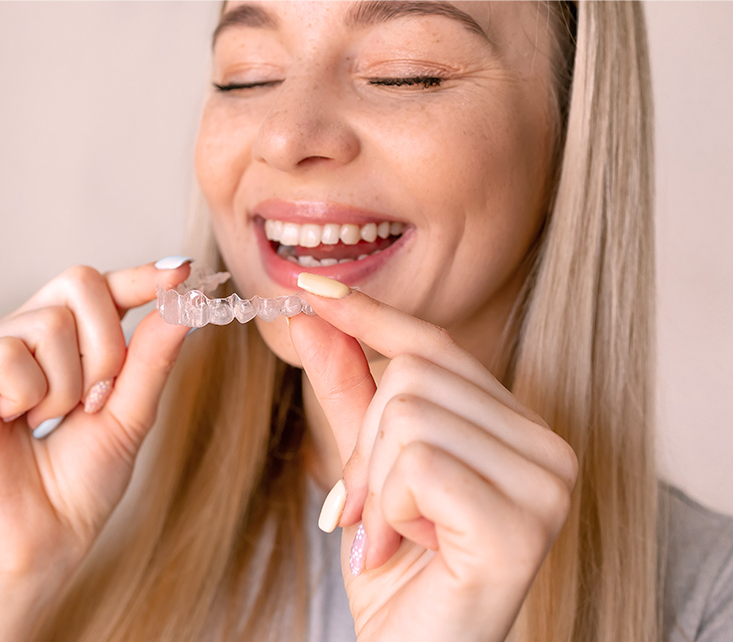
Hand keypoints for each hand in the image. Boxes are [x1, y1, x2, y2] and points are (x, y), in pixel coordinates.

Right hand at [0, 261, 190, 637]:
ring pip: (49, 322)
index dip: (137, 276)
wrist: (48, 538)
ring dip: (69, 385)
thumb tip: (181, 298)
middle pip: (78, 282)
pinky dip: (30, 395)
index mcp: (59, 340)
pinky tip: (13, 424)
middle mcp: (16, 335)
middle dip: (108, 346)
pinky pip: (8, 353)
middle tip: (95, 400)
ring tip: (48, 421)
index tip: (179, 271)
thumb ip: (151, 356)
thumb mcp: (131, 413)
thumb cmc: (83, 481)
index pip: (99, 286)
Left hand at [289, 280, 577, 641]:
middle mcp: (546, 446)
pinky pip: (417, 465)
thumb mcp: (365, 468)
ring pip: (408, 415)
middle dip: (364, 445)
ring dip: (375, 484)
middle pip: (411, 375)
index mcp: (515, 428)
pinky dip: (389, 508)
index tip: (311, 287)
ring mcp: (545, 483)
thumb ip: (349, 391)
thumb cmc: (396, 570)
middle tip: (365, 510)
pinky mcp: (524, 523)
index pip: (434, 345)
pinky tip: (410, 548)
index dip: (369, 315)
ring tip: (393, 534)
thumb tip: (314, 317)